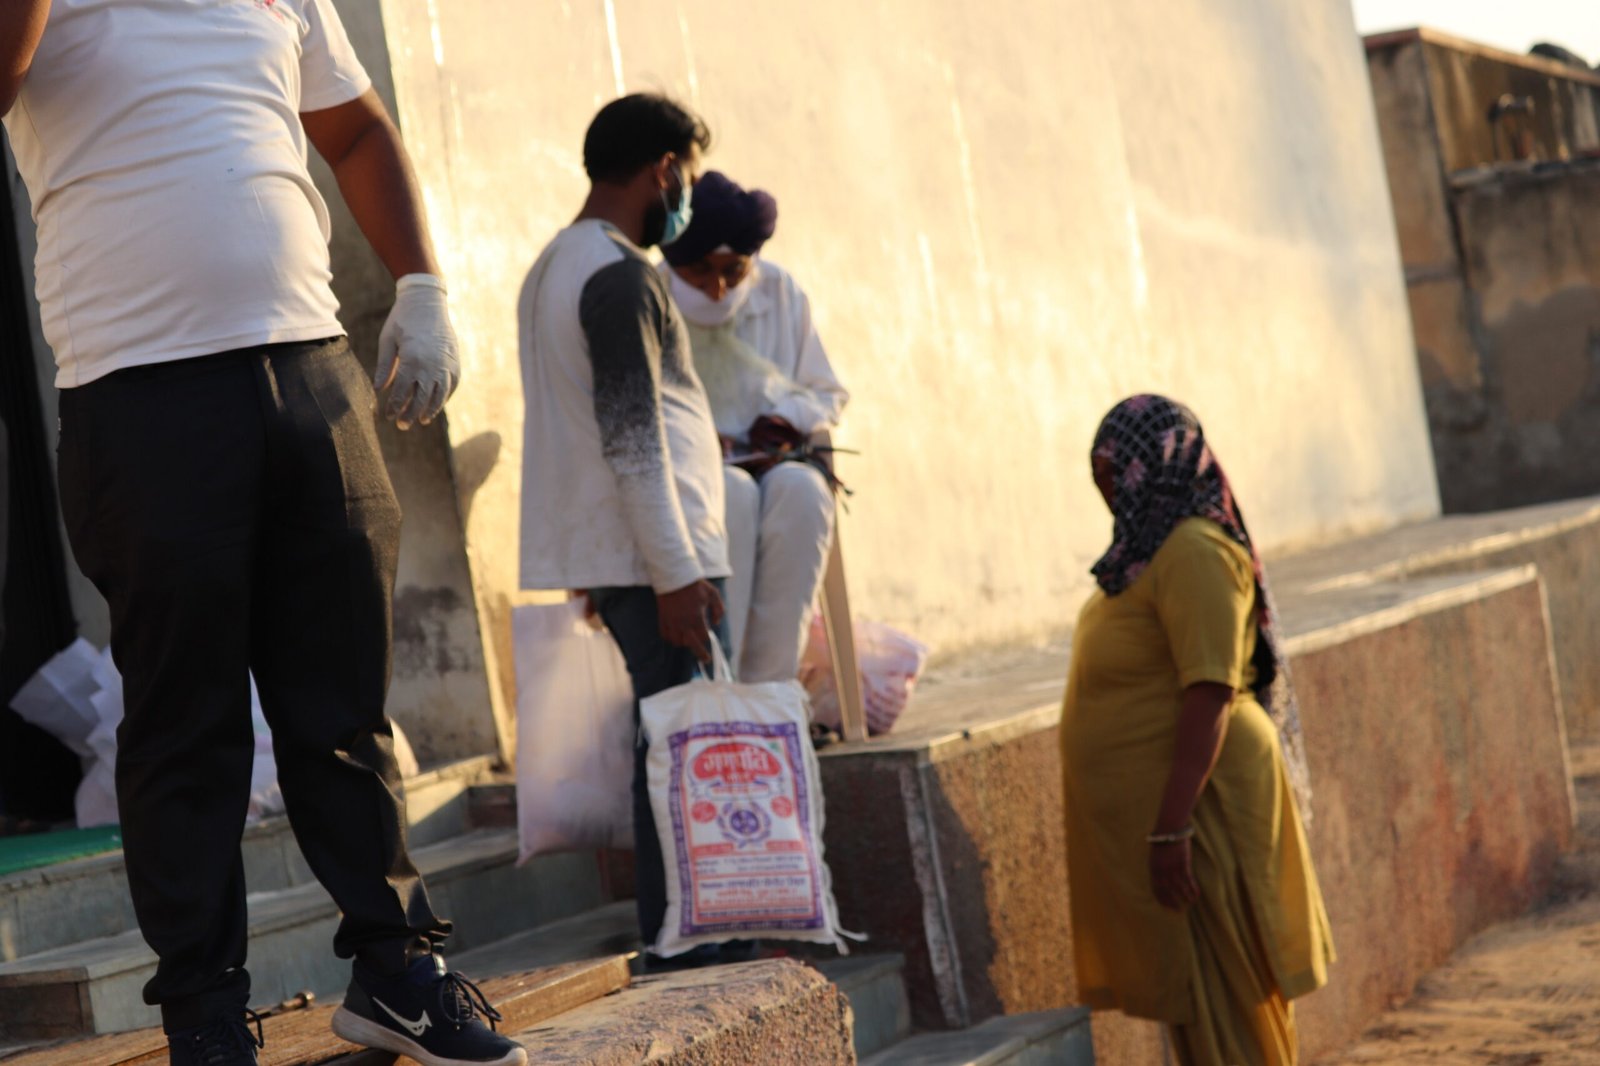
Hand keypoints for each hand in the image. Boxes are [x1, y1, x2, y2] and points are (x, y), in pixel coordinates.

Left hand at [375, 274, 459, 429]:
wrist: (427, 300)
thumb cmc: (402, 318)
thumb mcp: (388, 340)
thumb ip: (385, 366)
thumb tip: (378, 389)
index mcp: (412, 359)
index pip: (402, 391)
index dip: (395, 406)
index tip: (389, 416)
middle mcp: (431, 364)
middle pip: (421, 399)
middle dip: (411, 414)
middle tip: (402, 426)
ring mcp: (446, 364)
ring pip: (439, 395)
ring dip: (430, 410)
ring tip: (422, 420)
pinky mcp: (455, 361)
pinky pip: (451, 385)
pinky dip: (445, 397)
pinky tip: (436, 404)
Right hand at [656, 580, 724, 662]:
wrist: (674, 577)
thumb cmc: (695, 585)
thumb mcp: (713, 594)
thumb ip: (718, 609)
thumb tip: (717, 623)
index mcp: (696, 617)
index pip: (704, 636)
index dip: (708, 639)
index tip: (710, 642)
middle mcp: (684, 623)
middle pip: (692, 645)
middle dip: (700, 654)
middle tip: (705, 660)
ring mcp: (672, 622)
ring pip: (677, 642)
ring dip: (684, 643)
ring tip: (689, 641)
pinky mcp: (663, 619)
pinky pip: (665, 636)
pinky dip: (671, 638)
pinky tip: (677, 636)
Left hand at [1149, 837, 1199, 909]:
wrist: (1169, 830)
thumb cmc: (1162, 843)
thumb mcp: (1155, 857)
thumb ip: (1157, 870)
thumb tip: (1160, 881)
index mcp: (1153, 870)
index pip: (1156, 890)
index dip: (1162, 900)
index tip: (1167, 907)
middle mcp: (1162, 872)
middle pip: (1167, 892)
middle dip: (1172, 902)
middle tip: (1178, 910)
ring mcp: (1173, 868)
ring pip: (1179, 888)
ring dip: (1185, 896)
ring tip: (1189, 902)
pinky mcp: (1183, 864)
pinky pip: (1188, 880)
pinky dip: (1193, 888)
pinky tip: (1196, 894)